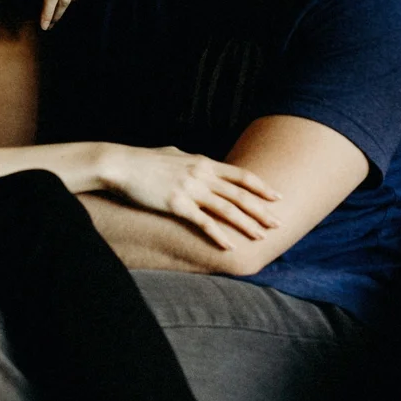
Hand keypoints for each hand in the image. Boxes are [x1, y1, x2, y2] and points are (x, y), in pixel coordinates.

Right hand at [103, 146, 282, 250]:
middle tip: (279, 223)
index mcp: (203, 162)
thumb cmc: (145, 160)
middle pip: (240, 194)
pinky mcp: (177, 204)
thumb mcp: (174, 154)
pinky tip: (230, 246)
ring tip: (261, 237)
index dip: (261, 187)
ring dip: (247, 224)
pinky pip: (204, 222)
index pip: (241, 175)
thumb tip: (196, 159)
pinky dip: (219, 235)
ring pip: (227, 209)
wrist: (121, 164)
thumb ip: (190, 159)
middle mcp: (202, 174)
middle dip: (262, 210)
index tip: (278, 197)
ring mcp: (191, 189)